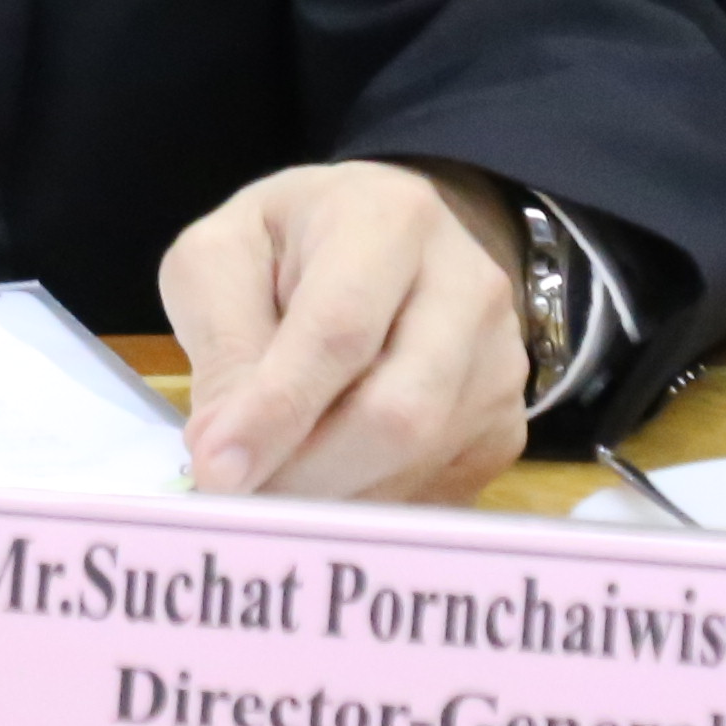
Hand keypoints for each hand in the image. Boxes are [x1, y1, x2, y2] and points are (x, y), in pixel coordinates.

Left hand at [159, 161, 529, 504]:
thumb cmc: (286, 246)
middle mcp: (468, 286)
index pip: (339, 331)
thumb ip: (222, 344)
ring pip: (416, 463)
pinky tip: (322, 481)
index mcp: (389, 220)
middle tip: (237, 494)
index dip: (277, 410)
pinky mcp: (505, 424)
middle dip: (305, 471)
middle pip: (397, 412)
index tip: (219, 472)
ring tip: (268, 481)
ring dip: (329, 496)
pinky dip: (365, 505)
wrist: (383, 242)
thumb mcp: (222, 258)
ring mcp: (500, 360)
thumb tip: (226, 452)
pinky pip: (435, 493)